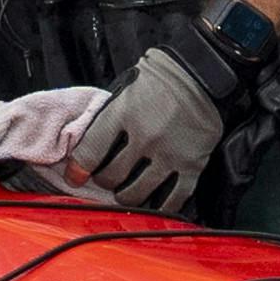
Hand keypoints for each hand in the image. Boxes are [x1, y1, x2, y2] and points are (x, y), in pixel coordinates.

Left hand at [70, 23, 240, 209]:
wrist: (204, 73)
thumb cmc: (160, 78)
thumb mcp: (126, 88)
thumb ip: (109, 117)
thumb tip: (87, 145)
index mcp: (124, 113)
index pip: (91, 152)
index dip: (77, 169)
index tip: (75, 176)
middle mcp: (145, 137)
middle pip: (111, 177)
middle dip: (104, 182)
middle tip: (106, 179)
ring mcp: (169, 153)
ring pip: (136, 193)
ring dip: (126, 197)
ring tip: (125, 192)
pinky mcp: (192, 165)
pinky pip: (172, 200)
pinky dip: (159, 208)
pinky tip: (153, 205)